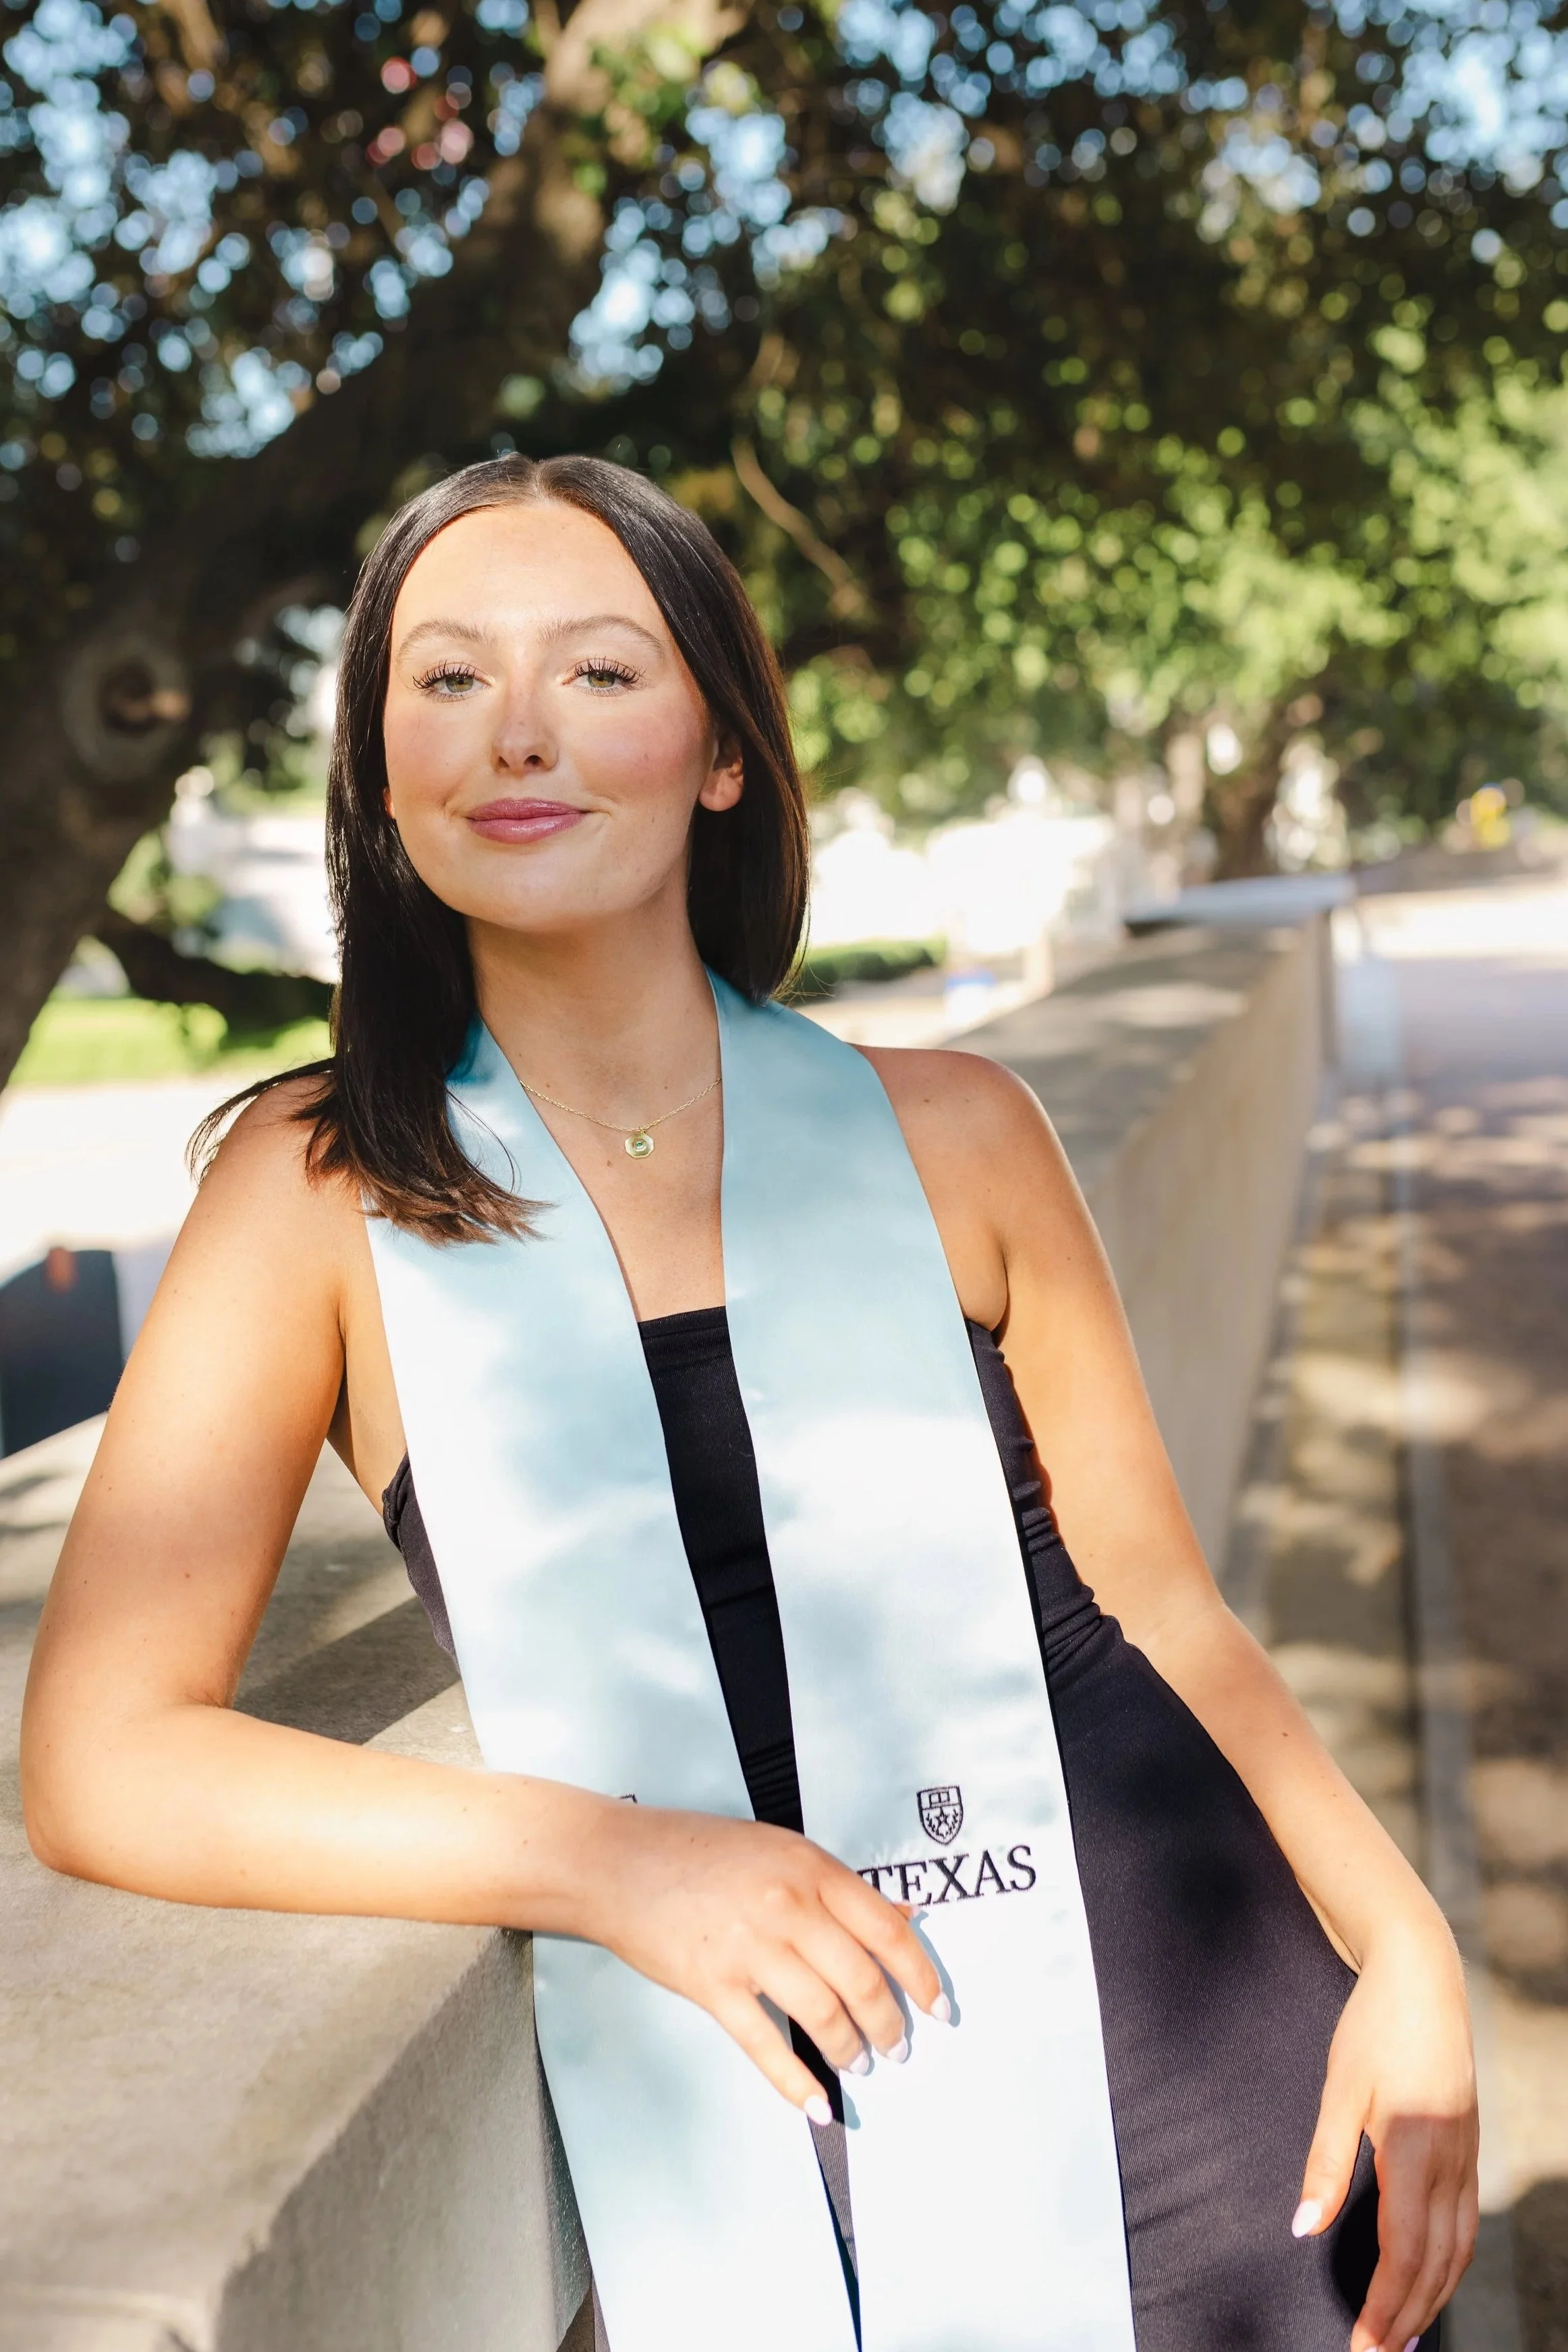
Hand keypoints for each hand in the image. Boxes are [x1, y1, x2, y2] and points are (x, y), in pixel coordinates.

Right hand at [576, 1802, 945, 2116]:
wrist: (622, 1861)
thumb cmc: (700, 1851)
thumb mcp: (780, 1850)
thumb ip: (840, 1886)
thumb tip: (906, 1913)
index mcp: (810, 1868)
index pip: (886, 1929)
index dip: (921, 1974)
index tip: (939, 2006)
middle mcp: (787, 1906)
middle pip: (861, 1980)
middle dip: (889, 2025)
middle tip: (899, 2046)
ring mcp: (749, 1948)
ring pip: (823, 2015)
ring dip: (850, 2050)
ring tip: (859, 2063)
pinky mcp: (712, 1985)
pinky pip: (766, 2045)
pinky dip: (796, 2083)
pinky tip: (817, 2104)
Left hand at [1293, 1925, 1478, 2349]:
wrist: (1422, 1976)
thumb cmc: (1373, 2027)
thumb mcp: (1338, 2092)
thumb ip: (1324, 2165)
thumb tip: (1303, 2230)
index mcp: (1414, 2149)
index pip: (1403, 2254)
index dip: (1383, 2307)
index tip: (1361, 2346)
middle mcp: (1451, 2160)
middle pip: (1437, 2263)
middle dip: (1409, 2316)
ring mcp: (1467, 2154)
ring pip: (1459, 2248)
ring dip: (1434, 2295)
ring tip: (1405, 2333)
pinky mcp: (1468, 2144)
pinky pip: (1465, 2220)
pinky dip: (1449, 2260)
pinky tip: (1431, 2274)